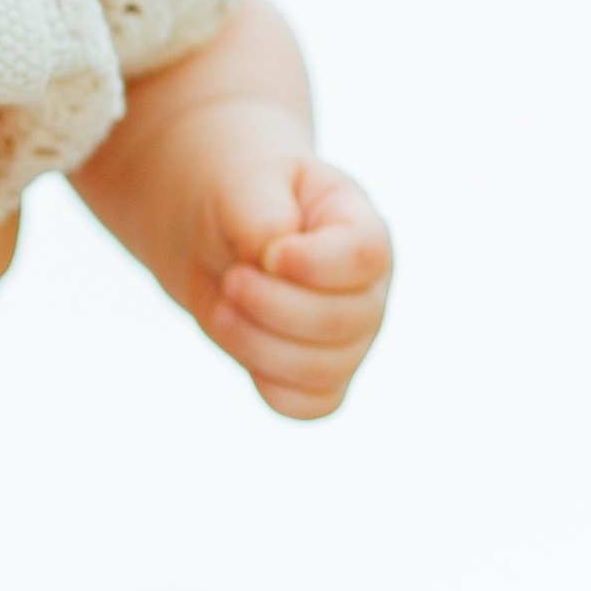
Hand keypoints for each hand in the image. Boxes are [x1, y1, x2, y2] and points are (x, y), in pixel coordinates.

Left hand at [177, 117, 391, 422]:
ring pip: (321, 369)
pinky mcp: (321, 377)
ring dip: (258, 343)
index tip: (268, 254)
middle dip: (272, 305)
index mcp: (363, 229)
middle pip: (344, 321)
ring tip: (223, 307)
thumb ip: (262, 214)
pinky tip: (242, 341)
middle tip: (231, 278)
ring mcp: (351, 340)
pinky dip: (267, 383)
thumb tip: (273, 252)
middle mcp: (369, 290)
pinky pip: (307, 405)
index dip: (313, 264)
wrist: (220, 234)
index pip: (364, 257)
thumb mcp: (245, 185)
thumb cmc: (243, 200)